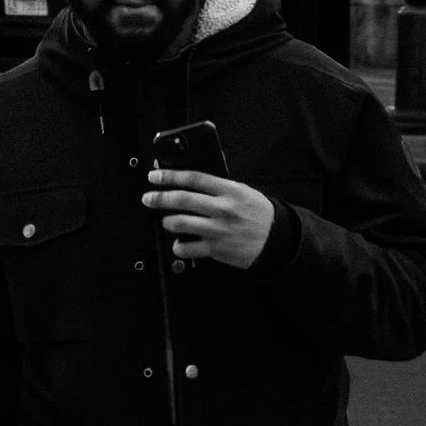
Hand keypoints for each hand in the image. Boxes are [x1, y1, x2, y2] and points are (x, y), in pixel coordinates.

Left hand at [144, 169, 274, 269]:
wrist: (278, 240)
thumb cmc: (259, 214)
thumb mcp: (243, 192)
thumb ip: (217, 188)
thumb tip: (186, 182)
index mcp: (230, 190)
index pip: (194, 178)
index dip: (170, 176)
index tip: (154, 175)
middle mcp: (223, 209)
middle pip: (183, 199)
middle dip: (160, 198)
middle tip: (148, 198)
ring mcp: (219, 230)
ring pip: (181, 223)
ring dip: (168, 222)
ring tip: (167, 222)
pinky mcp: (217, 249)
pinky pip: (188, 248)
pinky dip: (179, 246)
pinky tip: (180, 244)